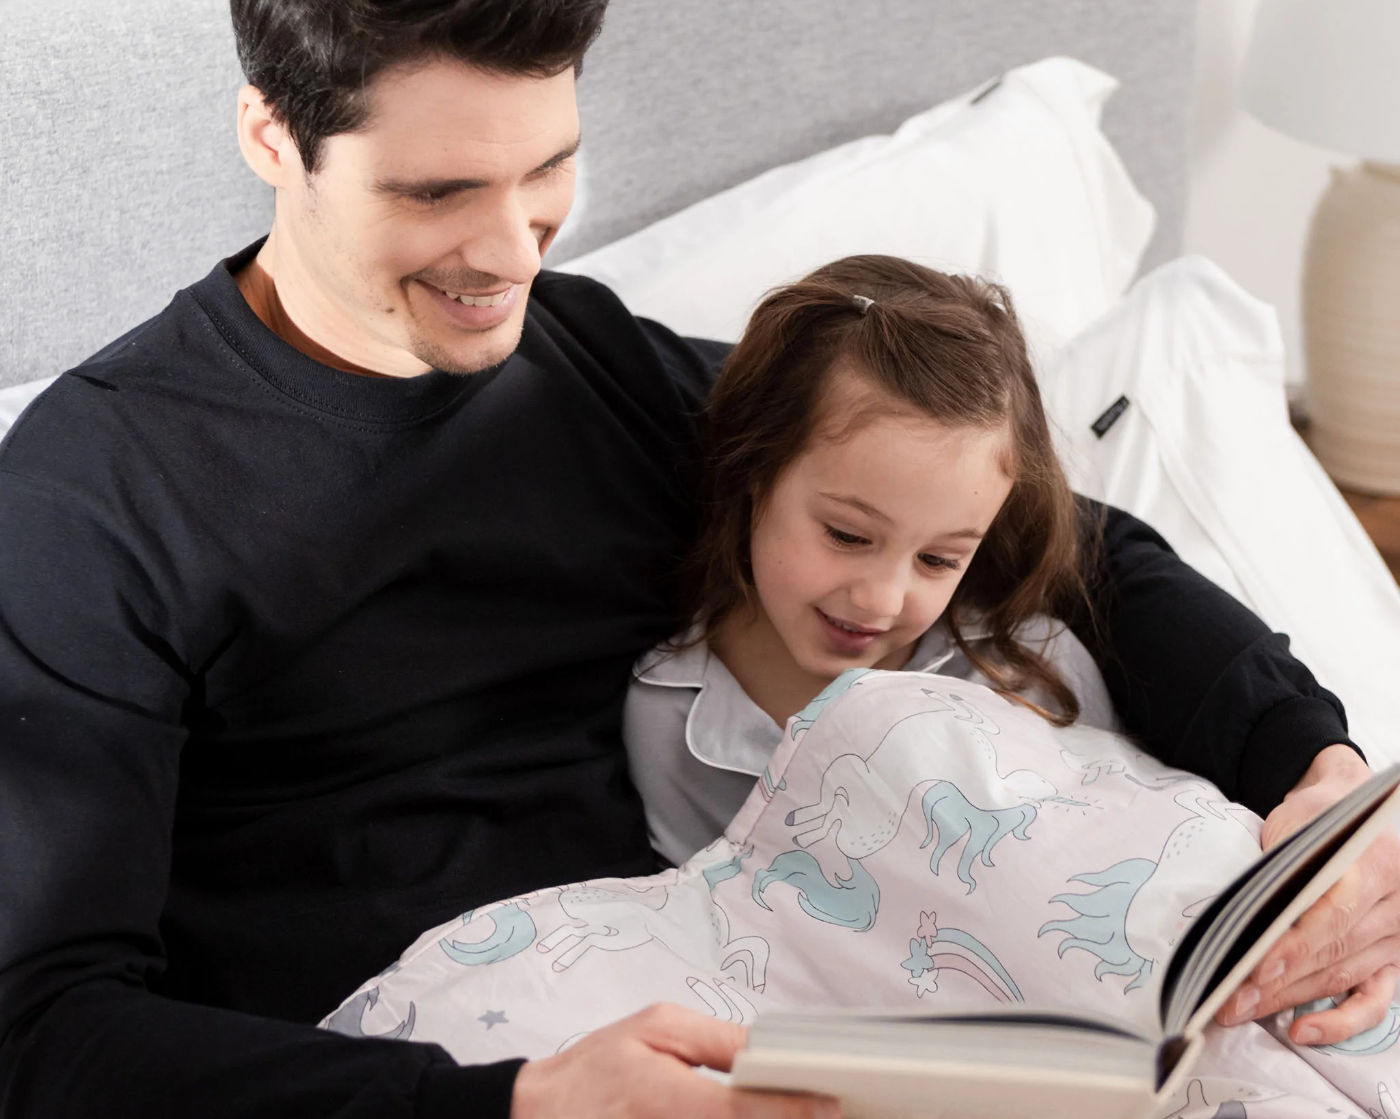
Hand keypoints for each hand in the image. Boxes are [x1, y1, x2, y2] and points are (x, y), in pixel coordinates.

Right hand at [511, 1003, 838, 1118]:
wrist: (544, 1115)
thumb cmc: (597, 1070)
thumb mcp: (654, 1029)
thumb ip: (715, 1041)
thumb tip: (766, 1052)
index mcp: (668, 1097)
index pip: (742, 1108)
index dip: (792, 1109)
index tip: (829, 1104)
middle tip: (825, 1113)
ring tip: (799, 1114)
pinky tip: (761, 1117)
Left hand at [1216, 744, 1399, 1044]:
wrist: (1356, 811)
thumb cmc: (1321, 816)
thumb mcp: (1298, 824)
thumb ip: (1282, 866)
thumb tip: (1244, 917)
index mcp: (1378, 862)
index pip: (1335, 914)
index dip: (1295, 945)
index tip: (1258, 967)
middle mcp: (1398, 904)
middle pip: (1334, 953)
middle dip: (1278, 981)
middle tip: (1231, 999)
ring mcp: (1399, 937)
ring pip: (1342, 977)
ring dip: (1290, 1000)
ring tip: (1242, 1010)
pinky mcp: (1394, 960)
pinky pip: (1374, 1001)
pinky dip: (1340, 1022)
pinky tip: (1303, 1031)